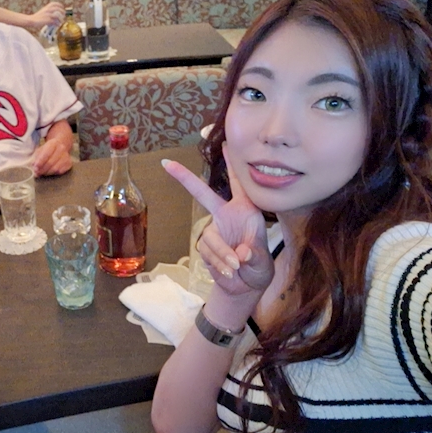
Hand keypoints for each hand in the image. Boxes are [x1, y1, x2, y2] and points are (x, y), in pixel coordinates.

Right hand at [28, 2, 64, 29]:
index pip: (55, 4)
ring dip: (61, 19)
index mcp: (47, 7)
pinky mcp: (47, 20)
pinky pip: (55, 22)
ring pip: (57, 16)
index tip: (62, 7)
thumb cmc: (37, 17)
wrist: (31, 20)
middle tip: (64, 15)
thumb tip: (55, 15)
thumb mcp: (43, 11)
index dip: (60, 5)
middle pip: (58, 9)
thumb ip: (49, 11)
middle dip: (62, 12)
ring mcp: (48, 15)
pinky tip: (57, 25)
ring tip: (61, 21)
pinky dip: (57, 24)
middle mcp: (48, 10)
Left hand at [32, 136, 72, 175]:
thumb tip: (34, 167)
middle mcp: (61, 149)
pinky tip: (49, 172)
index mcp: (53, 143)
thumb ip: (36, 158)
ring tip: (41, 173)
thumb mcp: (40, 150)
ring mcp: (66, 156)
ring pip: (55, 168)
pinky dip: (53, 173)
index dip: (40, 162)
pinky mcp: (69, 163)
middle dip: (42, 169)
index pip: (46, 154)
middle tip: (36, 173)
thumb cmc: (48, 149)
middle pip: (50, 162)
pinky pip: (60, 171)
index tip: (35, 168)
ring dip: (47, 173)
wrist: (61, 145)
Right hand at [162, 145, 272, 301]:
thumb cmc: (259, 268)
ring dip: (222, 255)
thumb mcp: (264, 262)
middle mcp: (226, 216)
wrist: (245, 287)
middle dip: (185, 178)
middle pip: (203, 194)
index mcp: (245, 211)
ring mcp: (213, 230)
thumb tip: (241, 254)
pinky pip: (207, 253)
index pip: (238, 184)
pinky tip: (230, 272)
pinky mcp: (204, 246)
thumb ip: (255, 256)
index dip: (231, 165)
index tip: (225, 145)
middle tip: (167, 163)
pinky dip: (219, 264)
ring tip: (237, 268)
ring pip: (210, 238)